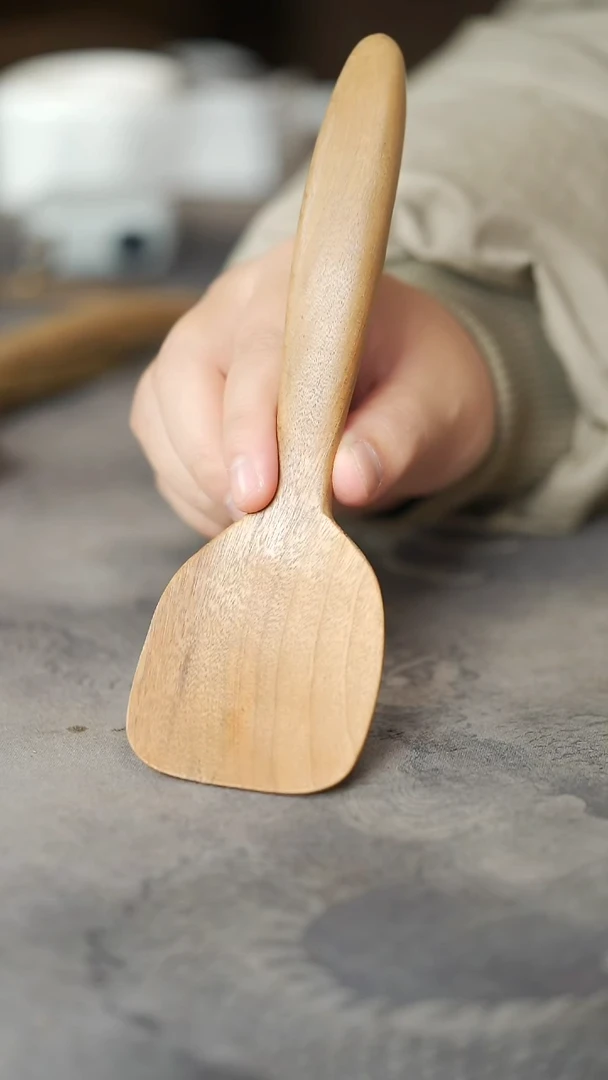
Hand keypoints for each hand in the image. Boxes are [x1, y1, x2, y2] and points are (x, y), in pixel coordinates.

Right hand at [130, 240, 495, 536]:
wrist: (409, 379)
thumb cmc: (422, 381)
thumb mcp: (435, 406)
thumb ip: (396, 438)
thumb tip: (348, 481)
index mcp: (306, 286)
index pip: (258, 350)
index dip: (248, 426)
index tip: (256, 495)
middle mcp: (239, 304)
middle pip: (185, 373)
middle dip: (210, 460)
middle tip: (254, 523)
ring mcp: (203, 344)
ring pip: (160, 412)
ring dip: (197, 482)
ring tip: (257, 526)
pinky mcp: (185, 391)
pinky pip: (163, 444)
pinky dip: (192, 491)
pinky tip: (240, 516)